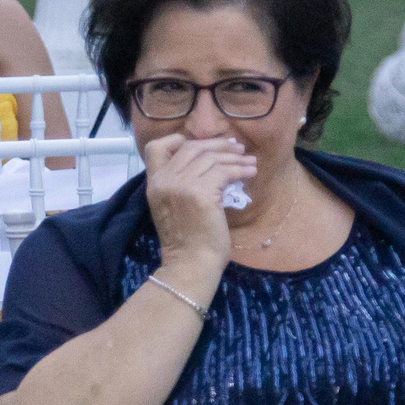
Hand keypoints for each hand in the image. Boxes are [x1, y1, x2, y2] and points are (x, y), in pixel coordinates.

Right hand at [142, 132, 255, 280]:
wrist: (190, 265)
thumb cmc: (186, 243)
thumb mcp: (173, 208)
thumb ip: (180, 185)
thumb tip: (207, 165)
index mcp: (154, 184)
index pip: (156, 148)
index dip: (177, 140)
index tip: (202, 145)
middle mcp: (165, 180)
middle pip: (191, 148)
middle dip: (217, 145)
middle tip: (237, 148)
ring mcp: (182, 185)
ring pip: (211, 158)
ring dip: (234, 157)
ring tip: (250, 161)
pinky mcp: (201, 193)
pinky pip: (224, 171)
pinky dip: (240, 169)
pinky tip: (250, 173)